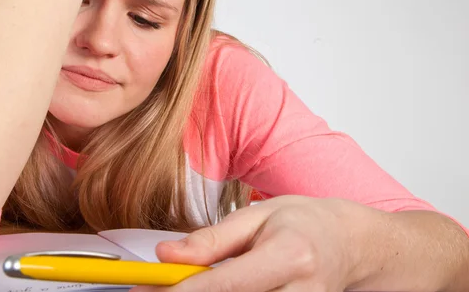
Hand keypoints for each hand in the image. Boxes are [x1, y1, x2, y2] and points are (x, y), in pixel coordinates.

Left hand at [132, 196, 380, 291]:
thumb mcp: (258, 215)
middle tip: (160, 288)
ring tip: (191, 284)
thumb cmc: (307, 222)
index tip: (148, 288)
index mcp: (291, 256)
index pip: (226, 284)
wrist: (353, 245)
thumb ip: (212, 239)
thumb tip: (167, 255)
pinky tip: (219, 290)